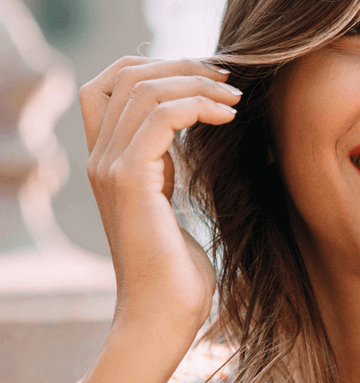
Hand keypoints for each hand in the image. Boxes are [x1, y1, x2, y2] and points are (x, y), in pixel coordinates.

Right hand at [80, 56, 240, 339]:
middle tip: (228, 79)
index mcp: (108, 161)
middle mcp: (100, 158)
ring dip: (197, 83)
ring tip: (236, 99)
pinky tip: (229, 117)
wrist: (162, 317)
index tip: (207, 78)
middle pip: (126, 75)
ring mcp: (109, 167)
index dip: (155, 66)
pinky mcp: (129, 180)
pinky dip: (198, 105)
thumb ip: (167, 168)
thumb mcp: (169, 204)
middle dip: (182, 66)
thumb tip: (194, 132)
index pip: (108, 84)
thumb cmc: (176, 272)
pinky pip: (161, 117)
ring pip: (144, 88)